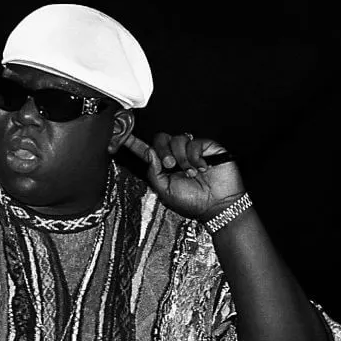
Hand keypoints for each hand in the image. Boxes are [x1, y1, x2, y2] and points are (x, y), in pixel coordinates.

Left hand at [123, 132, 245, 219]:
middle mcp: (177, 156)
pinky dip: (195, 156)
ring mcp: (192, 150)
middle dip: (163, 150)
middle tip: (170, 165)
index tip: (122, 135)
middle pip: (161, 139)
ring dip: (182, 158)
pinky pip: (194, 142)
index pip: (147, 151)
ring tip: (191, 173)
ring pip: (177, 139)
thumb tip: (149, 153)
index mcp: (164, 167)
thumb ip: (154, 173)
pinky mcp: (207, 147)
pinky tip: (202, 168)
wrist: (217, 206)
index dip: (134, 143)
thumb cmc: (193, 202)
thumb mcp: (166, 192)